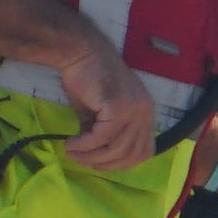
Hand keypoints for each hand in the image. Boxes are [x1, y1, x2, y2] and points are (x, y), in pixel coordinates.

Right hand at [44, 20, 155, 171]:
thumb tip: (94, 156)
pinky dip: (84, 145)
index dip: (121, 164)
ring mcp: (134, 109)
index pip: (144, 152)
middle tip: (81, 159)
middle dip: (104, 164)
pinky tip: (70, 143)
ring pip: (117, 149)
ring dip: (91, 156)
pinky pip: (102, 137)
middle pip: (131, 155)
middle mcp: (146, 112)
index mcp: (146, 113)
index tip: (97, 163)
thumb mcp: (99, 114)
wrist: (80, 52)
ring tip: (72, 151)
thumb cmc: (88, 79)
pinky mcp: (118, 107)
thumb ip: (103, 134)